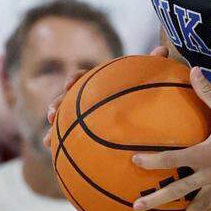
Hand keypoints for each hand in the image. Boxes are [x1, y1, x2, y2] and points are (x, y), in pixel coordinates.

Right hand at [42, 45, 177, 148]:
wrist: (137, 107)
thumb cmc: (142, 90)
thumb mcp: (148, 78)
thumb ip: (153, 65)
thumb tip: (163, 49)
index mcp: (98, 82)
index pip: (82, 77)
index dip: (74, 80)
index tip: (70, 84)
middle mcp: (87, 98)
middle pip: (67, 100)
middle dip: (57, 106)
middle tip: (51, 115)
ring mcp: (84, 116)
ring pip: (65, 122)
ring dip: (54, 131)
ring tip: (47, 142)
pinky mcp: (86, 132)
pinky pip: (73, 140)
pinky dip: (65, 149)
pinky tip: (58, 161)